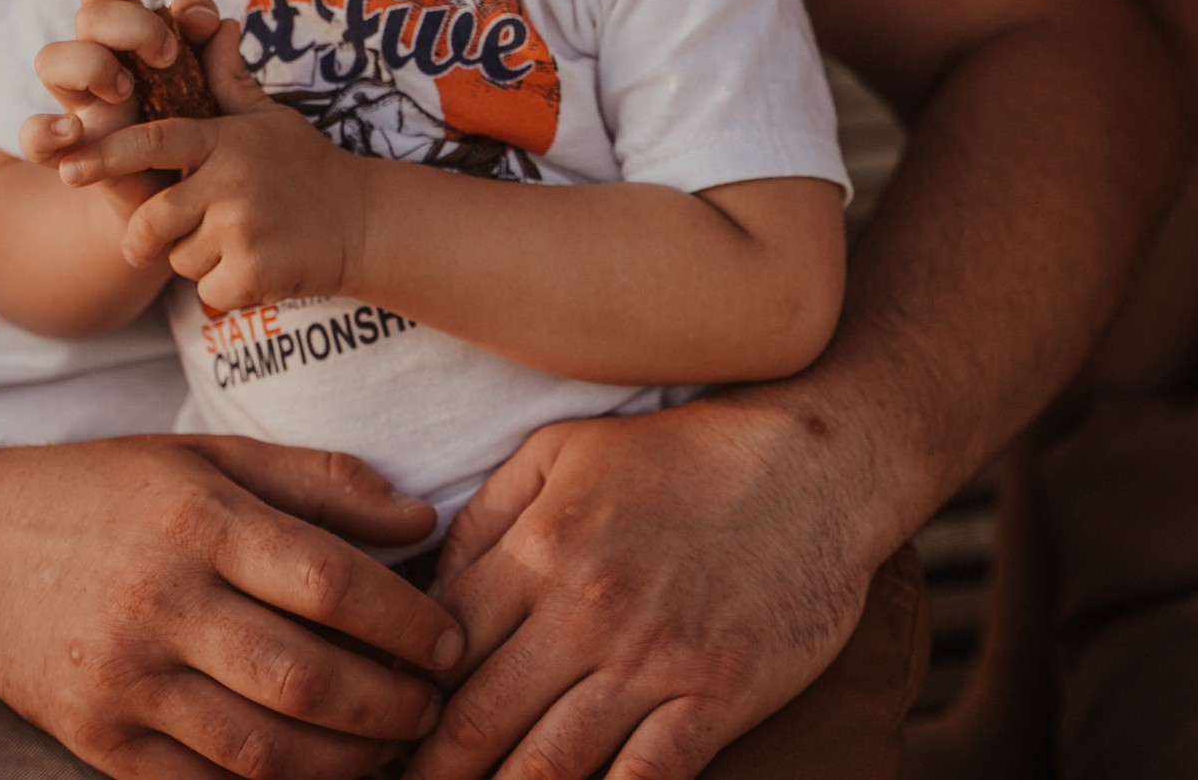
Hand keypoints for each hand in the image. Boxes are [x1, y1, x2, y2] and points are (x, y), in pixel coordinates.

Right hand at [0, 432, 467, 779]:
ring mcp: (124, 682)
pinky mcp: (98, 743)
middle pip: (304, 678)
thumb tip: (422, 520)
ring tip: (392, 749)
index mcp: (197, 520)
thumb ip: (320, 482)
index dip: (406, 621)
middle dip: (391, 705)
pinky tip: (317, 774)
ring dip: (346, 763)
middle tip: (436, 706)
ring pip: (260, 751)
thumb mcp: (209, 456)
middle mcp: (160, 603)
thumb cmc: (106, 494)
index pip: (329, 582)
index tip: (451, 639)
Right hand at [21, 0, 225, 221]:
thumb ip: (219, 61)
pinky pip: (31, 136)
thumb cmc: (198, 137)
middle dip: (130, 24)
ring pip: (50, 58)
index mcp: (129, 42)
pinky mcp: (69, 154)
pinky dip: (44, 129)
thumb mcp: (218, 97)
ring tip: (127, 91)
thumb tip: (221, 23)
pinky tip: (74, 131)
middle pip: (88, 15)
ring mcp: (79, 107)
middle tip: (167, 56)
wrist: (182, 204)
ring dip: (90, 65)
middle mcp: (98, 65)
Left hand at [59, 8, 374, 313]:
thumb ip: (228, 81)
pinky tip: (257, 268)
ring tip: (240, 241)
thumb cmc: (309, 167)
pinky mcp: (255, 272)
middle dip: (147, 237)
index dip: (106, 155)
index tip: (68, 170)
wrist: (366, 223)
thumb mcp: (269, 119)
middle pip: (152, 220)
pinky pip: (208, 291)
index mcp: (225, 141)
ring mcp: (243, 228)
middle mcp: (231, 181)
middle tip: (164, 238)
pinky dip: (225, 289)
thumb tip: (212, 22)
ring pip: (179, 259)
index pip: (153, 143)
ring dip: (198, 260)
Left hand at [404, 397, 887, 779]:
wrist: (817, 464)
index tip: (380, 737)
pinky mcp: (719, 695)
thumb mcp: (564, 450)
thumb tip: (423, 589)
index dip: (400, 701)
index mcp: (541, 548)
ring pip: (549, 766)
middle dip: (431, 774)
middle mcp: (588, 610)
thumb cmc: (681, 454)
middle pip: (479, 722)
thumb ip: (486, 517)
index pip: (441, 648)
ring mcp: (655, 660)